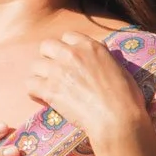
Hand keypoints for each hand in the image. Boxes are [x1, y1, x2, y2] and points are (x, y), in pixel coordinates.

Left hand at [27, 32, 151, 154]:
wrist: (117, 118)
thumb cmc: (126, 97)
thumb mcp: (118, 68)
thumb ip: (104, 57)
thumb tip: (101, 52)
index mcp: (90, 46)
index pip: (68, 36)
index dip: (67, 48)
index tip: (70, 60)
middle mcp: (71, 54)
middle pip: (46, 46)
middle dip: (49, 58)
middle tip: (56, 73)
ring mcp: (58, 71)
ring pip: (35, 65)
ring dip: (41, 76)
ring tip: (49, 87)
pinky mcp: (50, 90)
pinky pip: (30, 85)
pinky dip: (35, 92)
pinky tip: (44, 99)